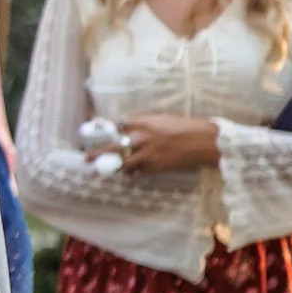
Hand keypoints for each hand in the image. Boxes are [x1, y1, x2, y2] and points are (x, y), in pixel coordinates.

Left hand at [90, 113, 219, 174]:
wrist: (205, 141)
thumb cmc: (185, 126)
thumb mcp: (161, 118)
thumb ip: (143, 123)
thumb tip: (126, 126)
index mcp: (142, 122)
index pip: (115, 125)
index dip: (103, 128)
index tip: (93, 131)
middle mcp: (141, 137)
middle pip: (113, 146)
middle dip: (97, 153)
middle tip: (86, 159)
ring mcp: (147, 153)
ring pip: (123, 163)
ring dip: (114, 167)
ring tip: (105, 170)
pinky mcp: (155, 166)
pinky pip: (138, 171)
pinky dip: (133, 172)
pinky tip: (130, 173)